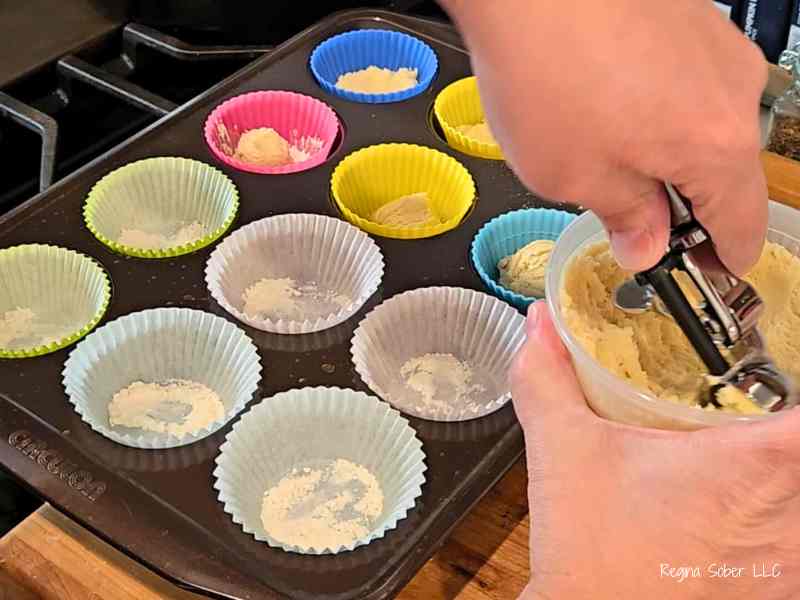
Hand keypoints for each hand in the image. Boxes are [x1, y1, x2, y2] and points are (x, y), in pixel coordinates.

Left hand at [440, 0, 767, 274]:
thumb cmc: (546, 73)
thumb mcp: (574, 175)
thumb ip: (622, 214)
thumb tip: (645, 244)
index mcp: (715, 146)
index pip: (743, 224)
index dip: (724, 258)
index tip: (708, 272)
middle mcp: (732, 92)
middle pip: (724, 172)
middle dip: (682, 204)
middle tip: (635, 219)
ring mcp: (715, 48)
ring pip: (703, 124)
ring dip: (665, 152)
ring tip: (603, 152)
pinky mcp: (691, 20)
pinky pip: (686, 83)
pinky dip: (657, 108)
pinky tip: (607, 105)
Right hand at [511, 302, 799, 598]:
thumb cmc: (591, 555)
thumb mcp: (563, 451)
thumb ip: (549, 378)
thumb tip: (539, 325)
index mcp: (759, 465)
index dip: (790, 387)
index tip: (766, 381)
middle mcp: (793, 518)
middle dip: (778, 426)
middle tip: (738, 417)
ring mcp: (793, 565)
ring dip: (780, 478)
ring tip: (729, 467)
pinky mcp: (777, 594)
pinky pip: (794, 542)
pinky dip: (775, 521)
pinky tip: (727, 515)